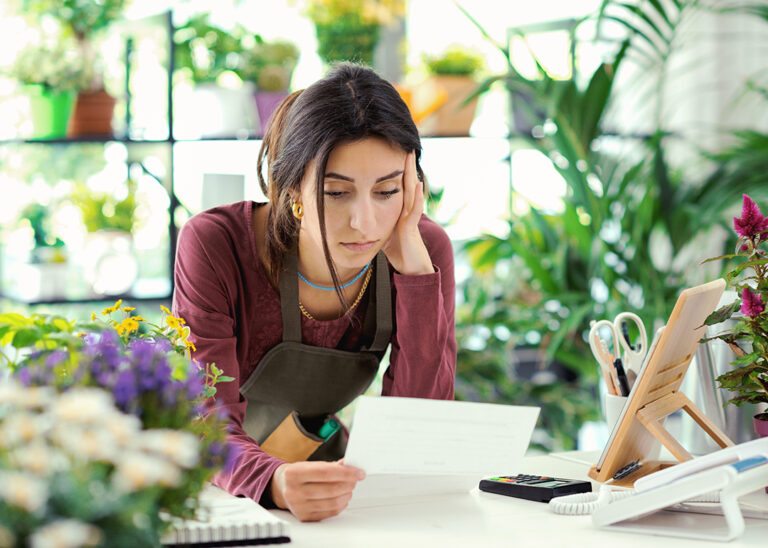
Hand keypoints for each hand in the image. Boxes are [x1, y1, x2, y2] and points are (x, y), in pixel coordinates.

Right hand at [269, 461, 364, 521]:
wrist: (281, 487)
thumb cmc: (298, 474)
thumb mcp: (311, 465)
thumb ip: (330, 466)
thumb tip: (350, 466)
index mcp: (295, 473)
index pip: (326, 473)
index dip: (346, 473)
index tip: (359, 472)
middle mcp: (294, 491)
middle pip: (331, 489)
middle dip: (348, 484)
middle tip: (355, 479)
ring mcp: (298, 506)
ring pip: (332, 502)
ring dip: (346, 494)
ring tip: (349, 488)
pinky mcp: (304, 517)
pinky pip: (329, 512)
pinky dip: (341, 504)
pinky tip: (342, 497)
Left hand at [382, 151, 434, 274]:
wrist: (411, 268)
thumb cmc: (398, 251)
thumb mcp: (382, 232)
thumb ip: (374, 221)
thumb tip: (358, 215)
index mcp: (398, 210)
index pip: (396, 186)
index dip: (395, 171)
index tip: (391, 154)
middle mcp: (405, 211)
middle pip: (405, 184)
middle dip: (405, 167)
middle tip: (405, 147)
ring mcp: (409, 218)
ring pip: (411, 192)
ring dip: (411, 174)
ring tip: (411, 157)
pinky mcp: (411, 228)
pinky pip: (414, 211)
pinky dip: (416, 198)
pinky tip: (417, 185)